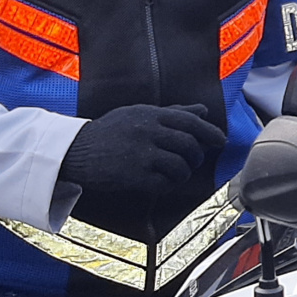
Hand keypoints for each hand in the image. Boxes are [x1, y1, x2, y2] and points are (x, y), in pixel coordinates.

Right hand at [60, 104, 226, 195]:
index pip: (190, 122)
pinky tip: (164, 182)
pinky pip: (165, 183)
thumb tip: (202, 111)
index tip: (220, 141)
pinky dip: (170, 185)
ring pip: (181, 166)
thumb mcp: (139, 114)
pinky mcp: (134, 176)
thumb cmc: (110, 131)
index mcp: (150, 114)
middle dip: (197, 155)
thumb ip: (172, 113)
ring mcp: (141, 154)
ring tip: (178, 173)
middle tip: (194, 161)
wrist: (76, 151)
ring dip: (185, 172)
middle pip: (189, 145)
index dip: (210, 132)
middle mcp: (147, 131)